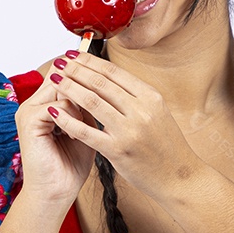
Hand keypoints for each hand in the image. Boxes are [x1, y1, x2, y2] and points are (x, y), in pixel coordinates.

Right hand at [14, 60, 97, 206]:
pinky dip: (73, 116)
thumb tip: (104, 84)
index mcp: (44, 103)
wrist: (56, 194)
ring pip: (63, 86)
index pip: (65, 73)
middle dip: (87, 88)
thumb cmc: (70, 166)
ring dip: (81, 103)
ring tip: (87, 126)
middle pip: (63, 74)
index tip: (110, 89)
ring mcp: (28, 110)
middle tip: (102, 108)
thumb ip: (89, 107)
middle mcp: (33, 103)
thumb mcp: (85, 129)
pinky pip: (58, 105)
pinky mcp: (29, 121)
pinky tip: (77, 135)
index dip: (87, 75)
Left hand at [45, 51, 201, 196]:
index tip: (74, 54)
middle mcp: (141, 110)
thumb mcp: (157, 113)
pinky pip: (87, 131)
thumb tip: (107, 78)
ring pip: (91, 101)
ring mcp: (129, 130)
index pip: (114, 72)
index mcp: (151, 97)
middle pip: (100, 83)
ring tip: (54, 80)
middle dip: (76, 69)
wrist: (180, 178)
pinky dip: (68, 120)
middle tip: (60, 62)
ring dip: (69, 88)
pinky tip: (53, 113)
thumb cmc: (166, 146)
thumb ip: (134, 97)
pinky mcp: (118, 151)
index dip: (90, 61)